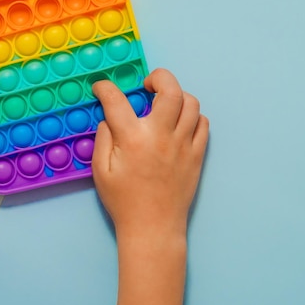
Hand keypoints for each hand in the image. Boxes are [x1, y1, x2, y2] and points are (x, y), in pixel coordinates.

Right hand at [92, 68, 208, 236]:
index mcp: (132, 140)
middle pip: (170, 90)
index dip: (105, 88)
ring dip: (176, 96)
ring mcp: (183, 145)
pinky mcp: (197, 155)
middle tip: (147, 85)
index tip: (101, 88)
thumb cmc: (123, 202)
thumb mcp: (101, 171)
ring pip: (191, 103)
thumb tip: (110, 117)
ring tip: (164, 104)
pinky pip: (203, 124)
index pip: (117, 100)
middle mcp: (160, 136)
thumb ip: (103, 138)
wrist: (153, 227)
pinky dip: (192, 116)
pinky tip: (178, 123)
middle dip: (158, 77)